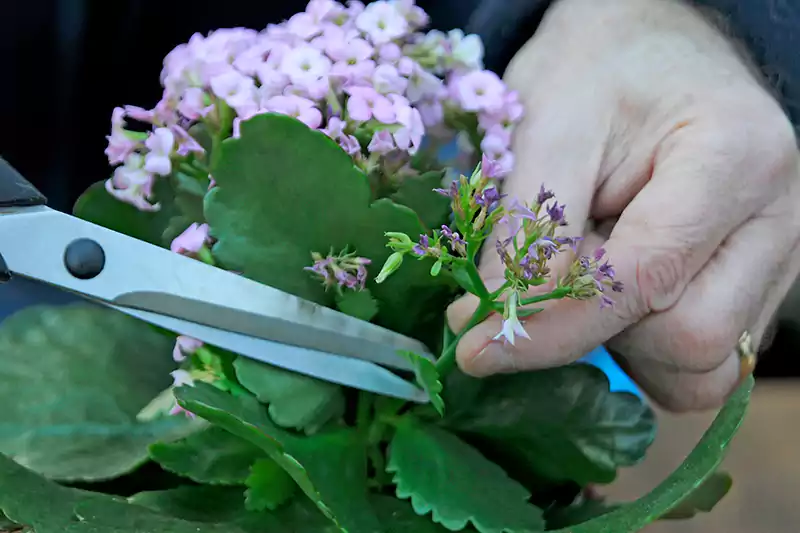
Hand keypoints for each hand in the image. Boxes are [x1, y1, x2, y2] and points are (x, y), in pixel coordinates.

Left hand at [448, 0, 799, 410]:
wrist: (645, 47)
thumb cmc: (598, 69)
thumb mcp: (549, 127)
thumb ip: (527, 231)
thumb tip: (487, 326)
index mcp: (735, 159)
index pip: (645, 278)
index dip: (554, 323)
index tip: (477, 345)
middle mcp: (776, 221)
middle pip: (692, 341)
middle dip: (599, 329)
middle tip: (551, 271)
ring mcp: (775, 261)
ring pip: (701, 366)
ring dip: (622, 345)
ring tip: (588, 269)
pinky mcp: (753, 289)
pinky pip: (699, 360)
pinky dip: (640, 346)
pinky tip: (611, 290)